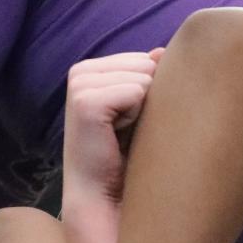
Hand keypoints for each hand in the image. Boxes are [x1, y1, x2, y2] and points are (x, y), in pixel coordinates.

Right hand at [63, 49, 163, 203]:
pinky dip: (135, 115)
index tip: (129, 121)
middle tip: (126, 129)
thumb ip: (147, 75)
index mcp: (90, 68)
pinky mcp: (86, 101)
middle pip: (145, 65)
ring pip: (143, 77)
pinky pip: (135, 91)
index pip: (143, 59)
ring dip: (141, 110)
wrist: (103, 193)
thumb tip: (162, 50)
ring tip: (121, 133)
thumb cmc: (124, 153)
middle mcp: (81, 71)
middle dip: (146, 98)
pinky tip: (117, 134)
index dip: (147, 93)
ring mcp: (80, 84)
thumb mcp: (137, 107)